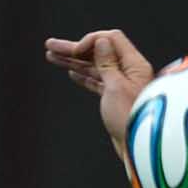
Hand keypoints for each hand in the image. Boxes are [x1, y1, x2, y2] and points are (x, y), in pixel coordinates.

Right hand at [44, 29, 153, 151]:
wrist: (137, 148)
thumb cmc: (130, 119)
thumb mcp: (115, 87)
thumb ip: (107, 63)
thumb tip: (101, 41)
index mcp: (135, 64)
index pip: (111, 39)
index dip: (91, 41)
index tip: (76, 52)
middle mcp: (129, 72)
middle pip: (99, 53)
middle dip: (74, 49)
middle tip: (50, 46)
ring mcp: (121, 85)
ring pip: (95, 68)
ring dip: (73, 62)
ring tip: (52, 56)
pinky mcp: (115, 99)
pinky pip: (97, 82)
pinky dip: (83, 76)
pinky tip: (71, 72)